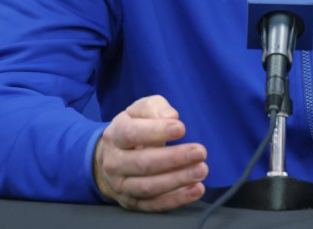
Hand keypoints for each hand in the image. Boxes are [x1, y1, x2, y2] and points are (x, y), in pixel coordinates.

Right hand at [92, 95, 207, 211]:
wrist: (111, 157)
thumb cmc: (134, 128)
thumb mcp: (141, 110)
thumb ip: (156, 108)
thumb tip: (171, 117)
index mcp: (115, 135)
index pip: (132, 133)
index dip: (156, 131)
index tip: (181, 128)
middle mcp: (114, 162)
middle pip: (143, 163)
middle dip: (174, 158)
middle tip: (200, 152)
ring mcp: (121, 185)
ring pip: (149, 187)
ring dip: (177, 180)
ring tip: (201, 170)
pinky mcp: (131, 202)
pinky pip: (154, 204)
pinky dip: (176, 199)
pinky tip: (195, 189)